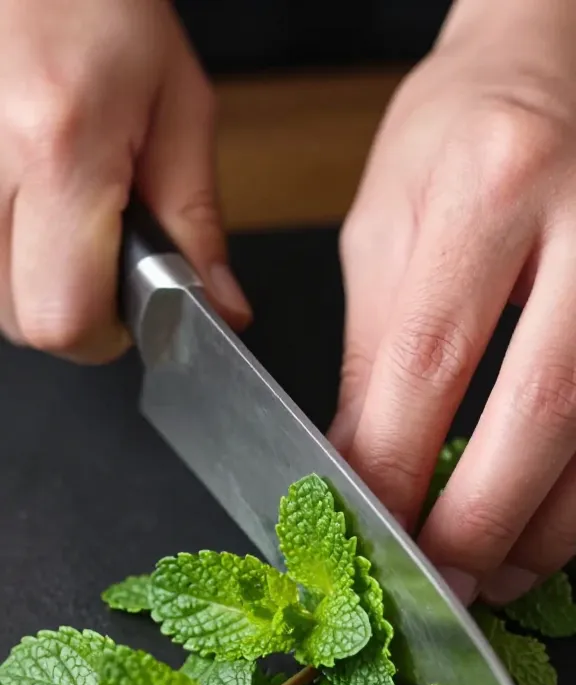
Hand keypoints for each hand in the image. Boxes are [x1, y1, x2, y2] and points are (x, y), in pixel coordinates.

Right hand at [0, 0, 249, 363]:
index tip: (130, 305)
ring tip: (64, 212)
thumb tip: (219, 309)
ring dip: (37, 282)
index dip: (105, 331)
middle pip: (24, 323)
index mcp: (59, 152)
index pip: (64, 318)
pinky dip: (10, 253)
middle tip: (100, 251)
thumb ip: (197, 221)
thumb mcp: (178, 109)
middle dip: (73, 310)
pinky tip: (32, 206)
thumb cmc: (100, 9)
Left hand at [334, 0, 575, 606]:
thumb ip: (373, 354)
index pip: (430, 359)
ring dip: (547, 530)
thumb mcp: (390, 227)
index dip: (394, 466)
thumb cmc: (464, 136)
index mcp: (493, 186)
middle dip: (481, 523)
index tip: (368, 530)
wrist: (560, 68)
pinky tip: (546, 524)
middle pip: (541, 412)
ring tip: (493, 572)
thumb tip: (357, 467)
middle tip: (442, 582)